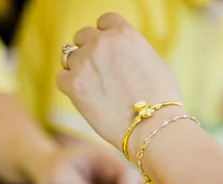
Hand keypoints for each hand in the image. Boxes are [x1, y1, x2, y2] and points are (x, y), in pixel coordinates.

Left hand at [57, 13, 181, 148]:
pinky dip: (69, 86)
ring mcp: (85, 62)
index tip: (106, 49)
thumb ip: (133, 51)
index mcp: (124, 33)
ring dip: (77, 68)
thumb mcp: (154, 61)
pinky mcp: (74, 84)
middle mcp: (102, 42)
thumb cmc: (161, 99)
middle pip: (83, 36)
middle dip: (88, 50)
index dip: (104, 34)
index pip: (104, 20)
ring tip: (92, 87)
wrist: (152, 124)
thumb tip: (124, 56)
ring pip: (69, 57)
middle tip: (97, 71)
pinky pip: (61, 78)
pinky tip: (84, 98)